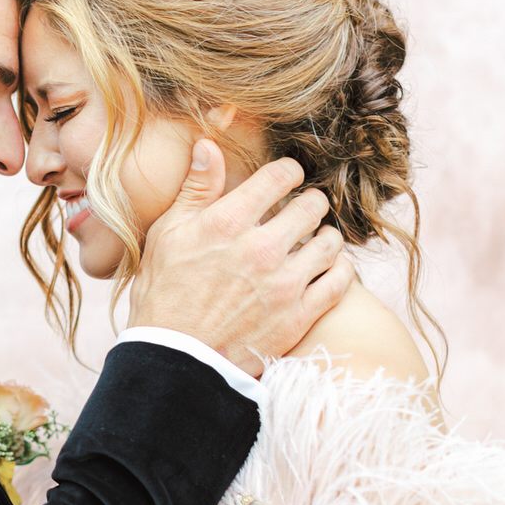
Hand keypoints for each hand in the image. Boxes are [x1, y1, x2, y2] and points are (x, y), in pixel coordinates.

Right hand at [129, 141, 353, 375]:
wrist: (175, 359)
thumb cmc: (164, 294)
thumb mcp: (168, 234)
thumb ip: (195, 189)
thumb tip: (209, 145)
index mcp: (227, 223)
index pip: (280, 176)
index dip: (288, 172)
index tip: (287, 179)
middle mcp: (261, 249)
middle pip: (312, 205)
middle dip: (308, 203)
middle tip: (300, 212)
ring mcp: (284, 284)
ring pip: (330, 242)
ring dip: (324, 237)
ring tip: (312, 242)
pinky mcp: (299, 315)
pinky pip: (340, 281)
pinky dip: (338, 270)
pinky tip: (325, 269)